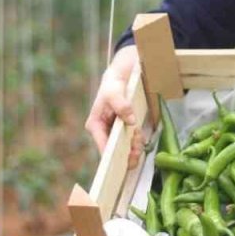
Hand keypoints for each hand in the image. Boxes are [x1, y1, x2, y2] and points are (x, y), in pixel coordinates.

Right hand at [84, 46, 145, 166]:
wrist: (123, 75)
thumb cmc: (113, 83)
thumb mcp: (114, 91)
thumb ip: (121, 104)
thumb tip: (130, 120)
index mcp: (95, 125)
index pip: (103, 147)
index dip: (113, 157)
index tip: (125, 160)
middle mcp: (102, 132)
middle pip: (114, 151)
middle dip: (127, 152)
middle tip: (137, 146)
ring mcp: (113, 132)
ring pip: (123, 149)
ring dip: (133, 147)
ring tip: (139, 137)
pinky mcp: (123, 131)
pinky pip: (130, 142)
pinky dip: (136, 141)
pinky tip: (139, 135)